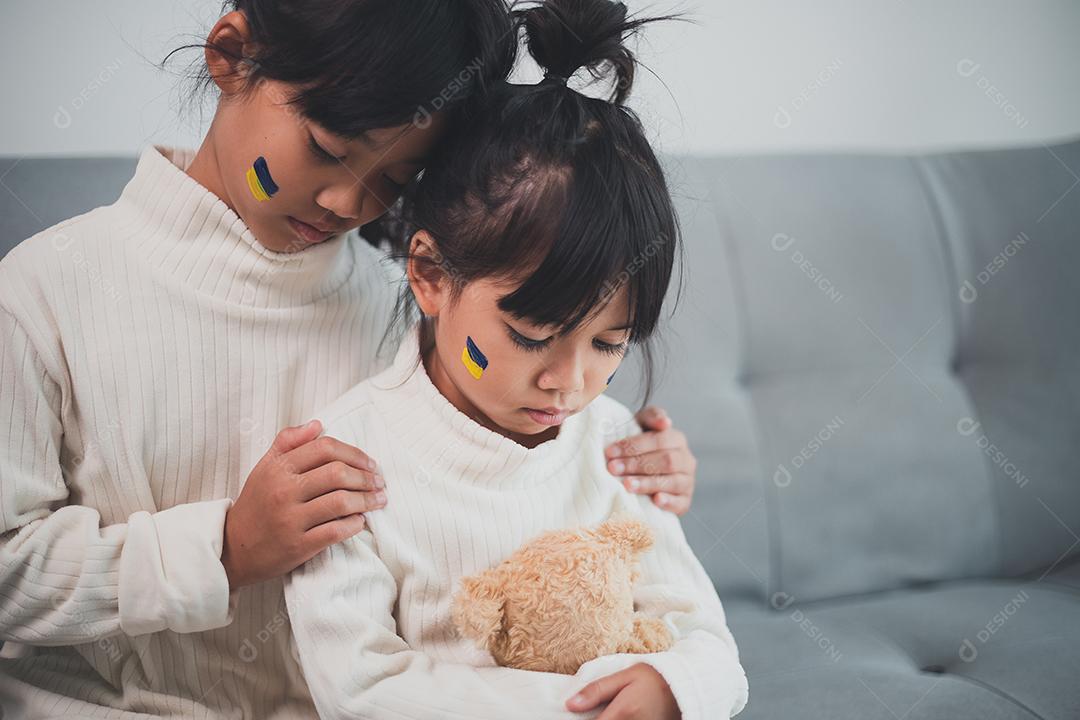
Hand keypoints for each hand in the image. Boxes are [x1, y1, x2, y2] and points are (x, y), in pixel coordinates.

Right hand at [221, 420, 386, 589]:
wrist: (234, 547)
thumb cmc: (256, 503)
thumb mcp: (265, 467)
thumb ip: (288, 442)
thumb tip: (317, 424)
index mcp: (279, 468)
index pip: (325, 448)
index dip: (354, 453)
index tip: (370, 463)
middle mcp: (284, 491)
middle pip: (338, 473)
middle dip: (366, 477)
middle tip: (379, 482)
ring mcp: (291, 519)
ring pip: (341, 501)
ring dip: (367, 500)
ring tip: (378, 500)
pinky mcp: (298, 545)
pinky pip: (335, 531)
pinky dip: (354, 524)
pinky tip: (360, 521)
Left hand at [566, 663, 679, 718]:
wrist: (681, 687)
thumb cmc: (652, 678)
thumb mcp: (623, 676)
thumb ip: (596, 691)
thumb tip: (570, 704)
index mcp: (624, 713)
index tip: (574, 714)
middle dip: (595, 719)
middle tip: (595, 710)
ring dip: (606, 719)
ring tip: (608, 711)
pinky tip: (615, 715)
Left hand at [604, 406, 696, 514]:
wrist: (644, 472)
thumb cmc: (640, 446)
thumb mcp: (643, 426)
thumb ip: (651, 417)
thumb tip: (665, 422)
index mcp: (677, 439)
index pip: (659, 440)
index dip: (634, 445)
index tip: (610, 452)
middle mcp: (686, 460)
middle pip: (666, 461)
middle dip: (637, 464)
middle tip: (613, 468)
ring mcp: (687, 482)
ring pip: (672, 481)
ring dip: (647, 483)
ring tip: (626, 485)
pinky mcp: (684, 501)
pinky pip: (681, 503)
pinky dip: (669, 502)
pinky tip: (655, 500)